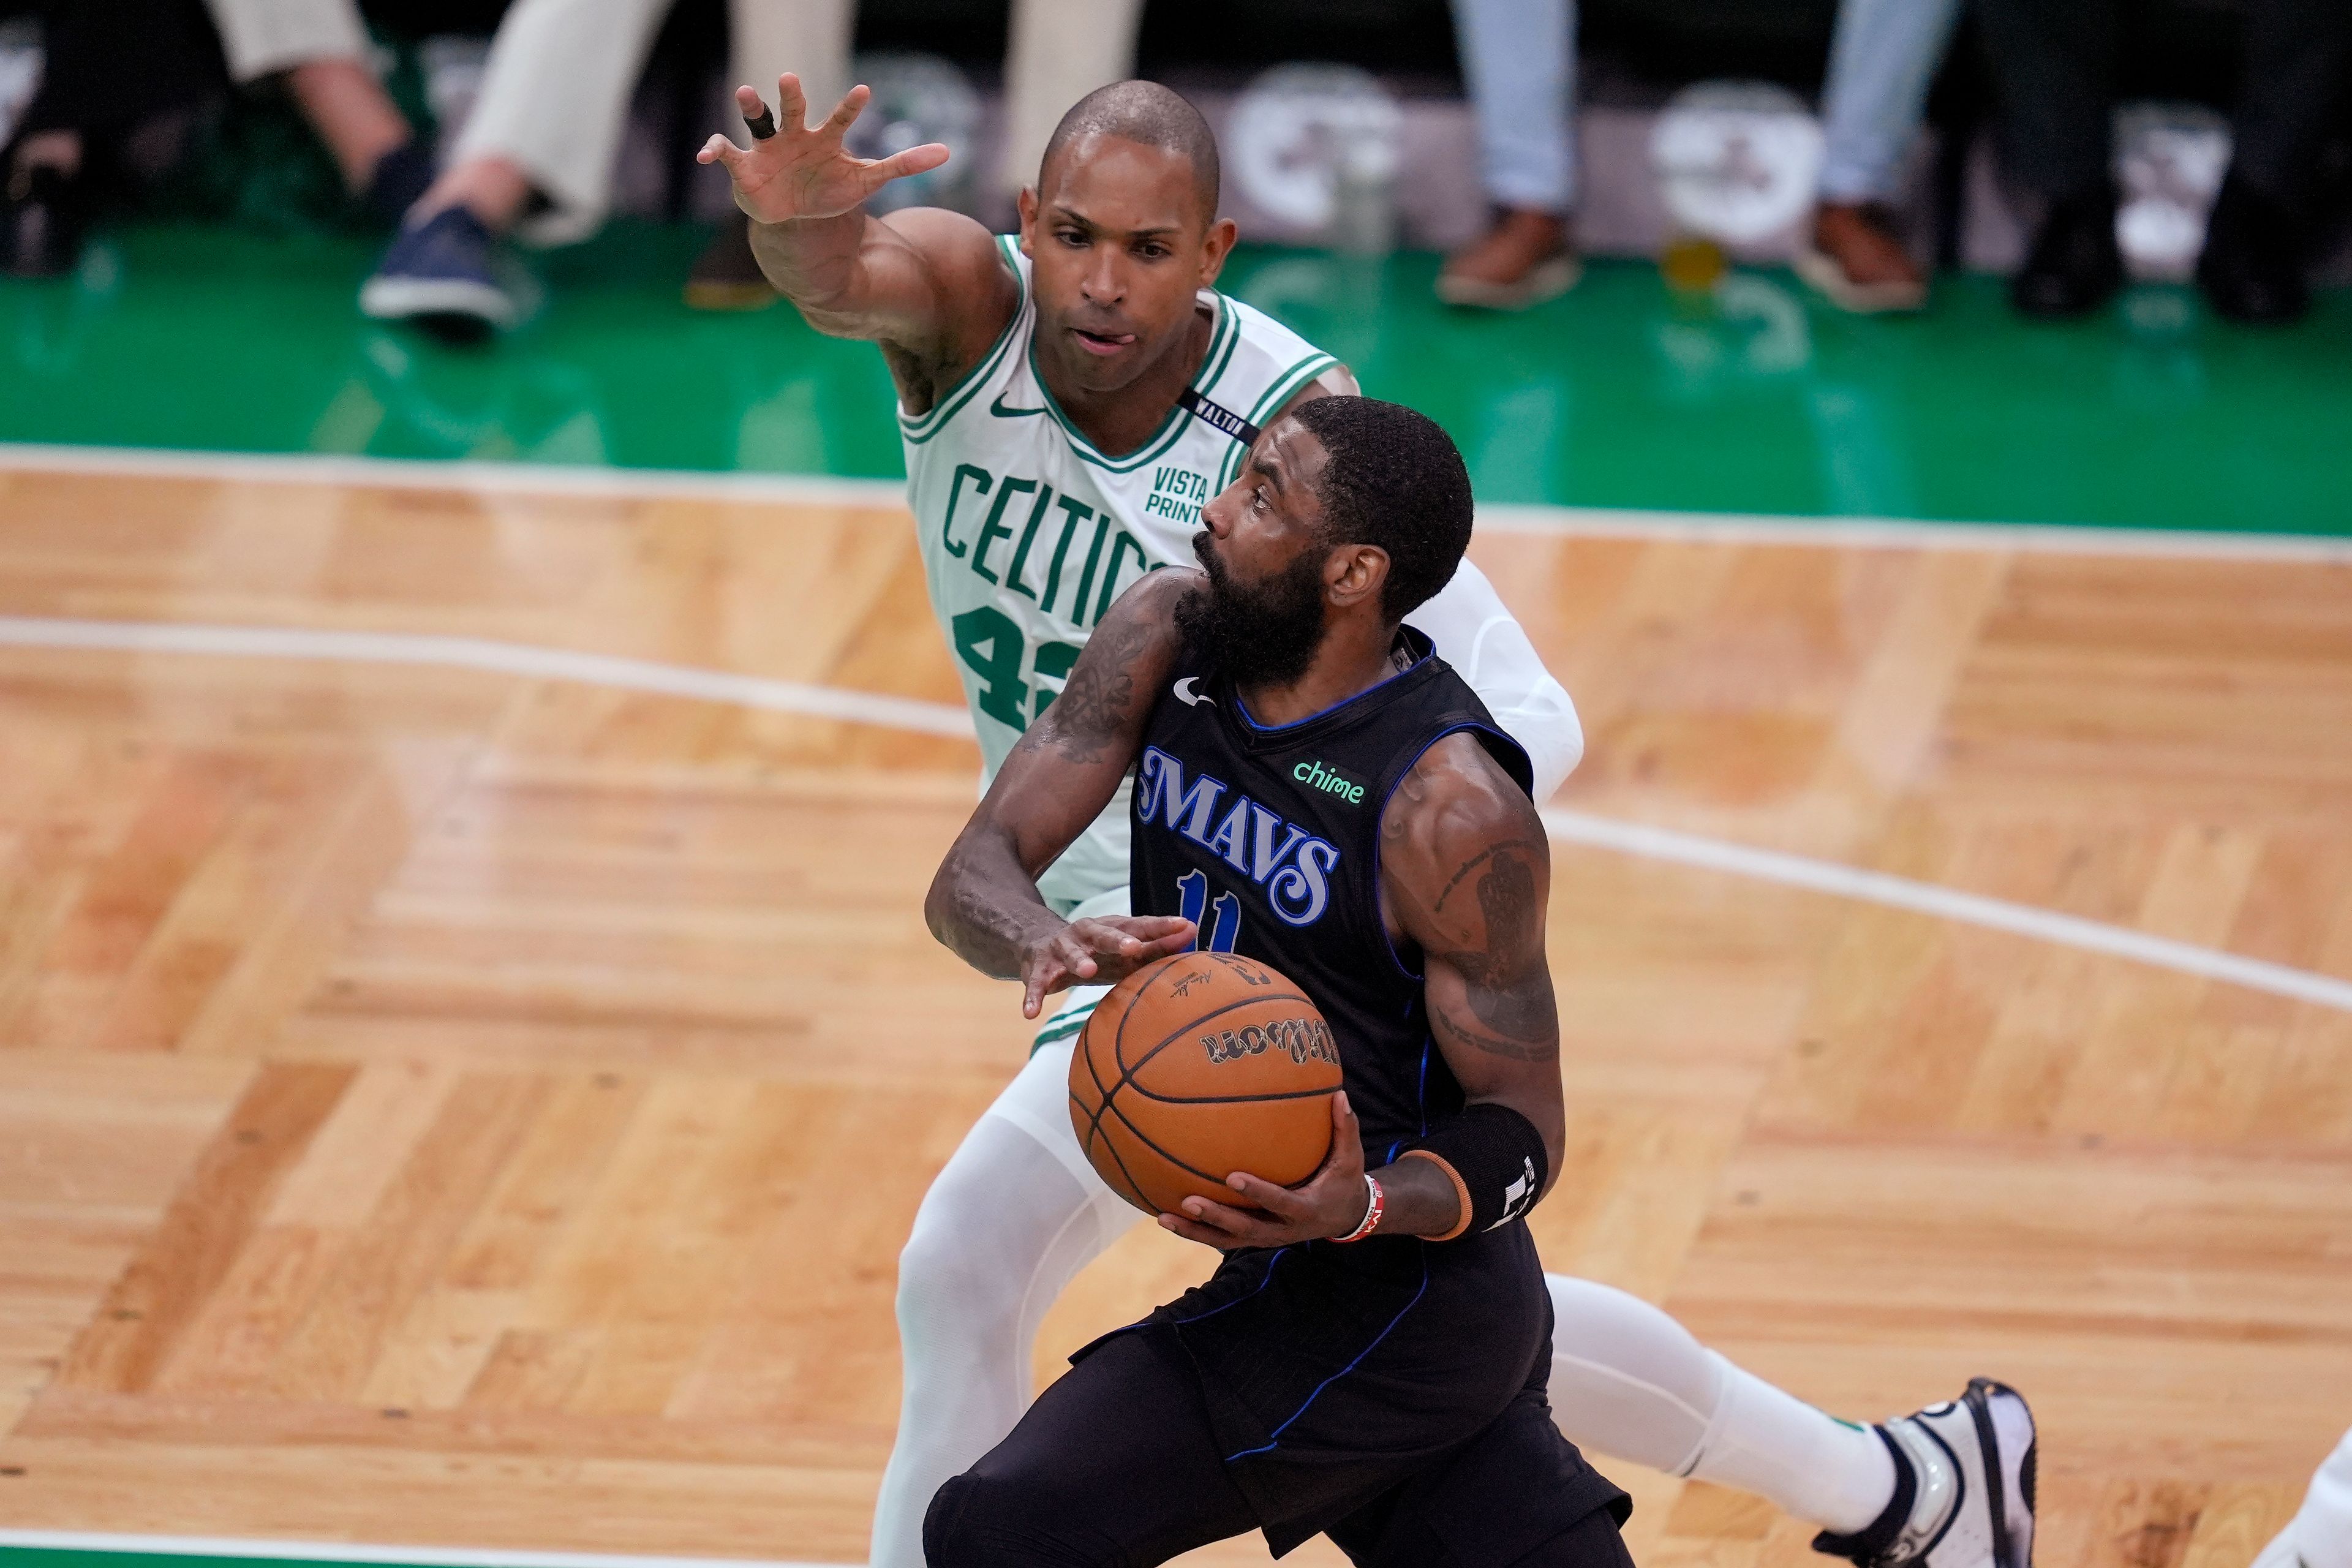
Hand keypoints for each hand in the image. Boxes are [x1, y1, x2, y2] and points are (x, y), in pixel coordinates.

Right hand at [696, 75, 950, 224]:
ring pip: (757, 120)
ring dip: (750, 105)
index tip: (865, 92)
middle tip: (791, 78)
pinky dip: (714, 151)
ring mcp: (767, 148)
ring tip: (746, 92)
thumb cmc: (830, 189)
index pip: (840, 118)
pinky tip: (705, 154)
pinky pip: (725, 153)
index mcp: (824, 138)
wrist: (795, 215)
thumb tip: (947, 152)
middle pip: (793, 109)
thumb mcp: (868, 179)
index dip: (850, 107)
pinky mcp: (743, 165)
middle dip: (791, 95)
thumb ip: (904, 164)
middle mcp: (794, 135)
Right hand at [1018, 915, 1195, 1017]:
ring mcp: (1061, 949)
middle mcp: (1086, 933)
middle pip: (1103, 933)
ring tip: (1087, 971)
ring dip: (1078, 960)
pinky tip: (1031, 1014)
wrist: (1041, 944)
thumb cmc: (1097, 952)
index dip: (1160, 926)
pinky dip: (1032, 997)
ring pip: (1069, 952)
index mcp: (1111, 928)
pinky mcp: (1039, 969)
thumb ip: (1157, 944)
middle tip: (1134, 947)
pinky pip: (1037, 983)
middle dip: (1118, 939)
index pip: (1138, 925)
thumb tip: (1193, 931)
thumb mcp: (1125, 948)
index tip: (1183, 926)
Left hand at [1160, 1093, 1368, 1248]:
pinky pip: (1222, 1238)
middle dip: (1216, 1218)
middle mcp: (1282, 1229)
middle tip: (1188, 1201)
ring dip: (1196, 1231)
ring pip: (1227, 1240)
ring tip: (1163, 1218)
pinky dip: (1196, 1230)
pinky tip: (1167, 1216)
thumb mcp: (1351, 1158)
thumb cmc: (1344, 1180)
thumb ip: (1345, 1128)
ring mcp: (1266, 1237)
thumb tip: (1339, 1093)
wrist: (1344, 1217)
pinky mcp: (1255, 1238)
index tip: (1232, 1176)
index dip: (1257, 1192)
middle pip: (1245, 1229)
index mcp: (1305, 1209)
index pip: (1279, 1202)